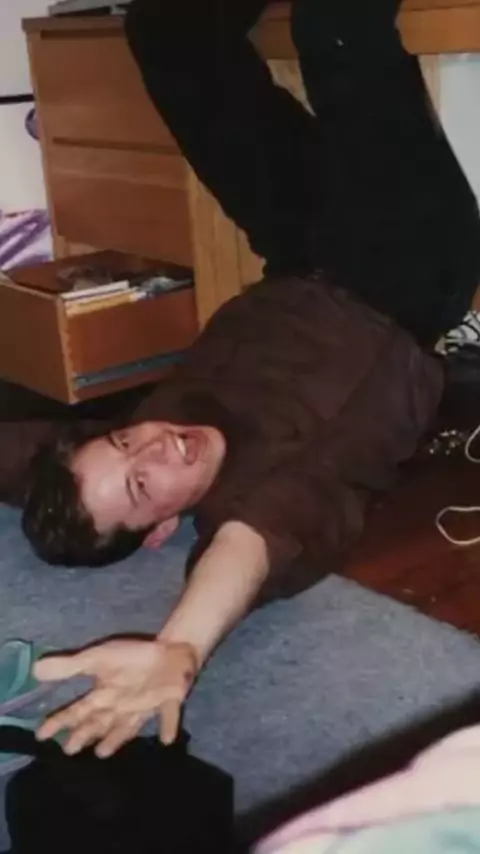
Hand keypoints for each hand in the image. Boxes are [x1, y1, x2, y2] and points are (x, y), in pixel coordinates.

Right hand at [34, 637, 198, 757]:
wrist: (169, 652)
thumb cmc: (132, 658)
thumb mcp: (97, 658)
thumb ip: (69, 667)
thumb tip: (35, 669)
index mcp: (104, 697)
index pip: (77, 712)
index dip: (59, 723)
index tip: (41, 735)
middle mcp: (121, 708)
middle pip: (99, 723)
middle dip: (84, 735)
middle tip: (68, 750)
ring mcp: (145, 707)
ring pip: (128, 725)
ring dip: (117, 738)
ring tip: (102, 752)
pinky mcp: (168, 701)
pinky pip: (168, 714)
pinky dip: (168, 725)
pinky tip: (166, 738)